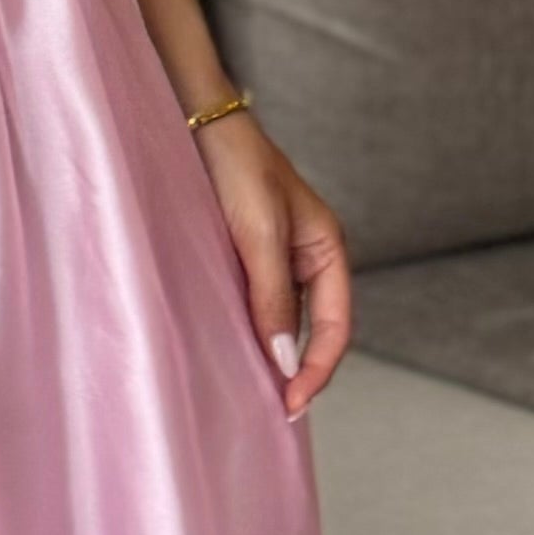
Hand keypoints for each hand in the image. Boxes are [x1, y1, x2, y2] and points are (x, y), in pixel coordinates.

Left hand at [192, 110, 349, 418]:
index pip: (336, 327)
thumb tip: (285, 361)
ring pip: (283, 320)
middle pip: (315, 330)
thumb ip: (273, 298)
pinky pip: (255, 304)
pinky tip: (231, 351)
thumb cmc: (235, 167)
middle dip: (299, 370)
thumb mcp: (259, 235)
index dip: (318, 369)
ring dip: (272, 354)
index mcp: (326, 249)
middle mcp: (307, 257)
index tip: (291, 403)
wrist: (196, 122)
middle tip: (273, 412)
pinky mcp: (244, 255)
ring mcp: (276, 257)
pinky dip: (249, 331)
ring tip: (253, 392)